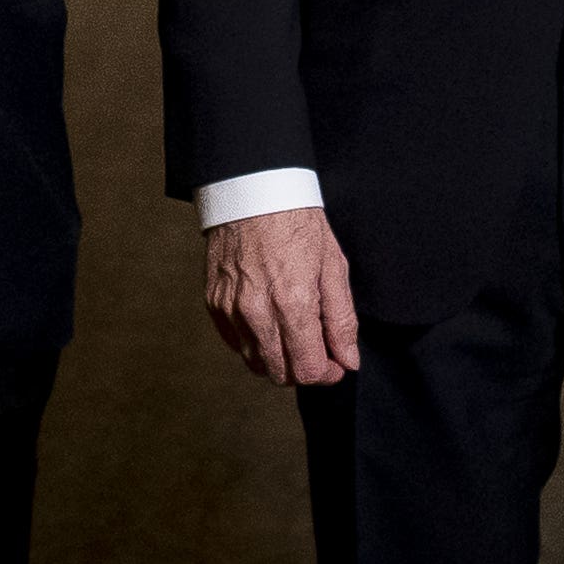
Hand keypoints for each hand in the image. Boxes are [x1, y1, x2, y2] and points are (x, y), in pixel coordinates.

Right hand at [204, 207, 361, 386]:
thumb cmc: (297, 222)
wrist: (253, 189)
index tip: (335, 362)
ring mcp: (231, 308)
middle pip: (281, 374)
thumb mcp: (333, 266)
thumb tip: (348, 360)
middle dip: (304, 368)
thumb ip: (342, 319)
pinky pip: (235, 343)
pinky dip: (254, 342)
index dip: (326, 373)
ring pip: (256, 362)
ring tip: (293, 332)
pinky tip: (269, 320)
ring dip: (278, 358)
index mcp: (293, 303)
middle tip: (317, 348)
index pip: (307, 370)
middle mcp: (258, 311)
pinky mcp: (214, 302)